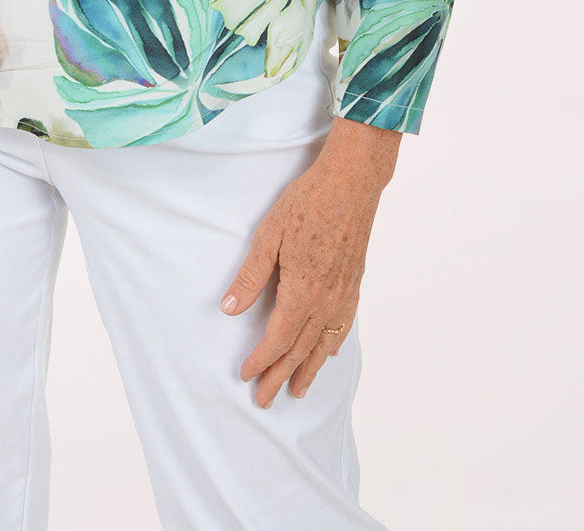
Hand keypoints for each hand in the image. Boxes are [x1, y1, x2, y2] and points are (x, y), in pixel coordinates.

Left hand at [219, 129, 393, 407]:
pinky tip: (329, 352)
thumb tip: (229, 309)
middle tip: (264, 399)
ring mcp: (344, 294)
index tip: (246, 376)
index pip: (278, 339)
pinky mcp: (354, 283)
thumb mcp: (269, 235)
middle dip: (280, 375)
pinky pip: (343, 325)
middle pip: (300, 349)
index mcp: (302, 291)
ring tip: (297, 390)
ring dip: (309, 369)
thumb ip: (250, 276)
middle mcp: (326, 300)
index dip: (261, 360)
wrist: (350, 184)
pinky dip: (333, 344)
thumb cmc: (307, 204)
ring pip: (324, 343)